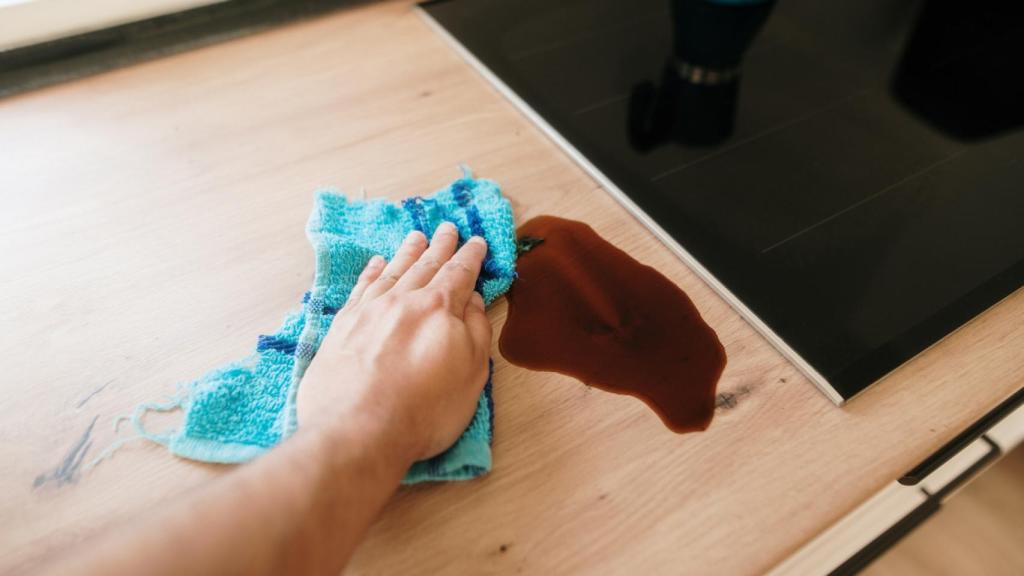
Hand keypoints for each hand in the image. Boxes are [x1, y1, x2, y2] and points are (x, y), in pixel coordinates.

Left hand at [298, 222, 492, 464]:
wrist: (358, 430)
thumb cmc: (424, 411)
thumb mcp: (471, 375)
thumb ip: (476, 333)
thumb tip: (473, 301)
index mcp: (440, 310)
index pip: (459, 274)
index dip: (470, 257)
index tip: (476, 242)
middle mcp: (404, 301)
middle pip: (426, 266)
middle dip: (440, 246)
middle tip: (448, 228)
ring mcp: (370, 311)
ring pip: (393, 271)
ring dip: (408, 252)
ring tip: (416, 236)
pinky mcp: (342, 326)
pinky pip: (361, 287)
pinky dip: (372, 272)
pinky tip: (378, 263)